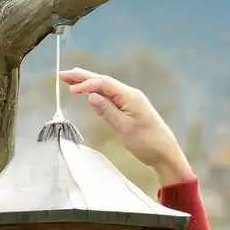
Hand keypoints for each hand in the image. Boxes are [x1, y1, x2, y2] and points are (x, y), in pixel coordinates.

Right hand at [60, 67, 195, 185]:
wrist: (166, 154)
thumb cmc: (148, 143)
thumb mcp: (125, 129)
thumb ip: (108, 111)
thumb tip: (91, 97)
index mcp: (130, 96)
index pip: (103, 84)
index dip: (85, 84)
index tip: (70, 90)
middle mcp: (131, 95)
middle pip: (103, 82)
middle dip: (83, 78)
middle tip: (63, 75)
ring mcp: (131, 102)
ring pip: (106, 89)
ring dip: (89, 84)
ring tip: (71, 80)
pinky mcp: (131, 110)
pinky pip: (111, 97)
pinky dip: (98, 93)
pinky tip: (89, 93)